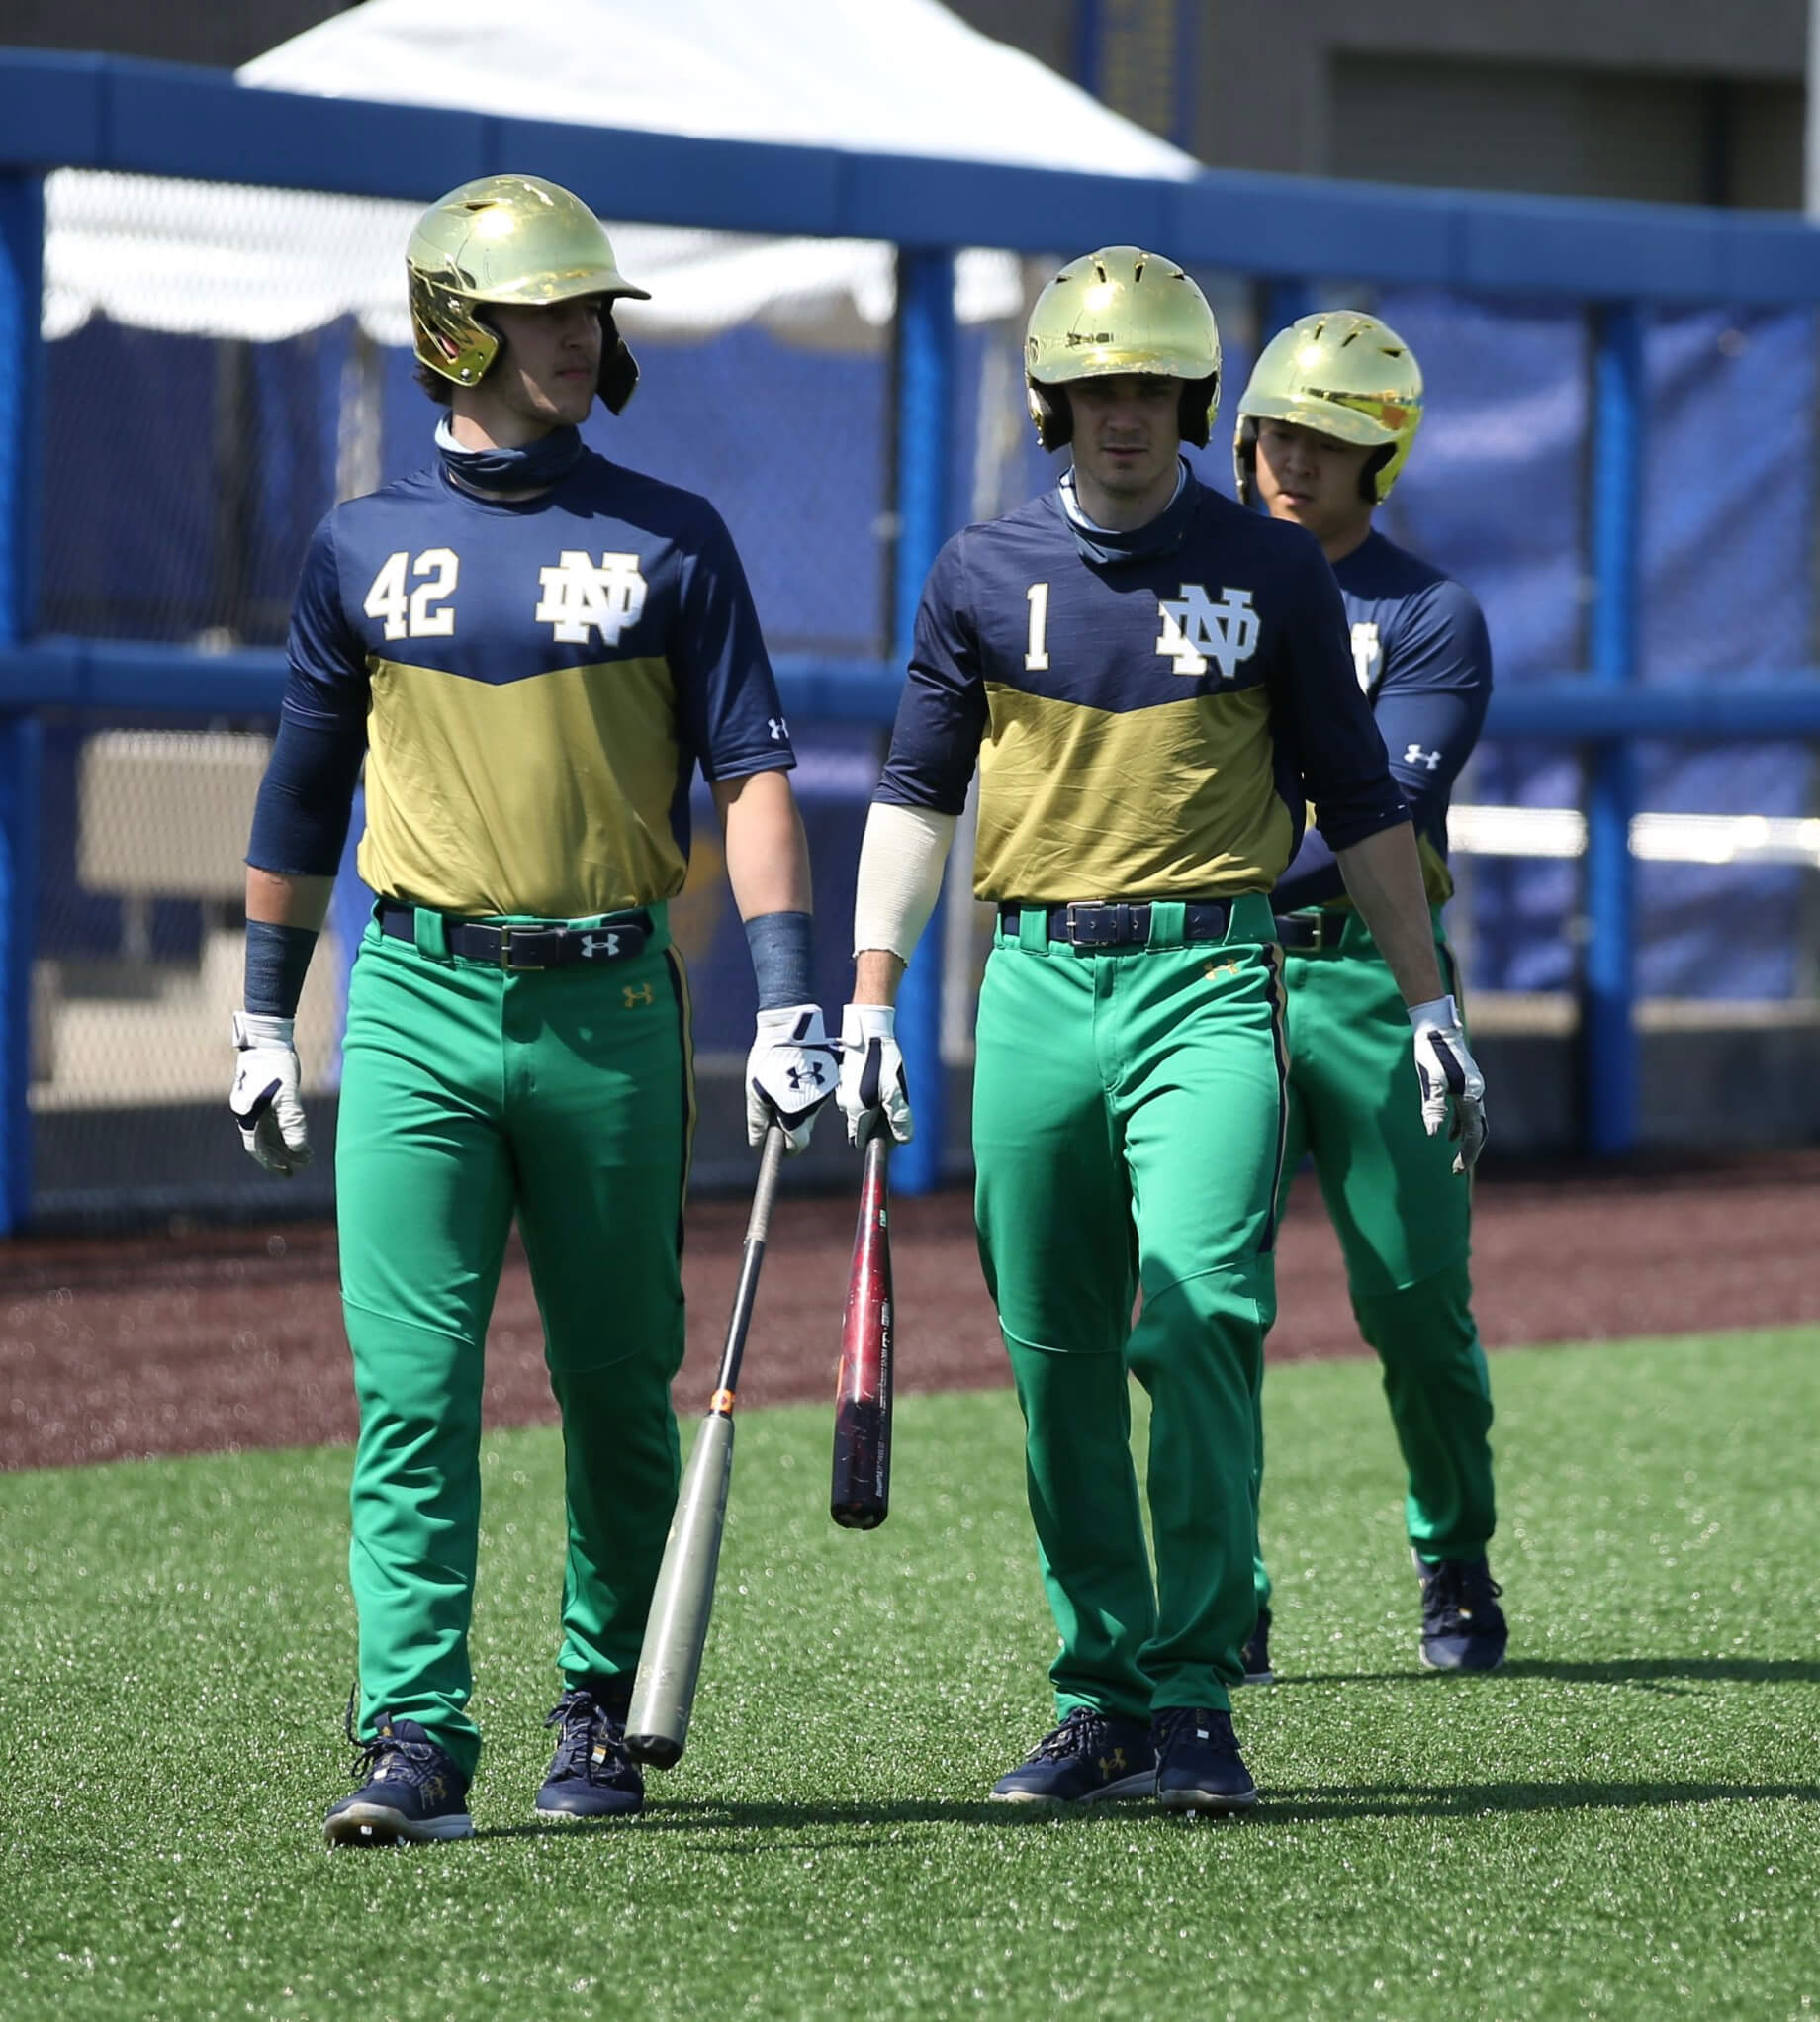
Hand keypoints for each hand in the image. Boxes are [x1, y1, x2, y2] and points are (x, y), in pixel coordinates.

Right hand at [230, 1011, 311, 1176]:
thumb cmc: (275, 1065)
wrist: (268, 1038)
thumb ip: (292, 1122)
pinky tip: (302, 1139)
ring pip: (272, 1133)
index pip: (257, 1146)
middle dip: (282, 1157)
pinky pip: (276, 1121)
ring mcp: (257, 1105)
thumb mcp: (286, 1095)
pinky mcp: (267, 1098)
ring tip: (306, 1158)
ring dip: (287, 1146)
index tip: (286, 1172)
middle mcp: (249, 1112)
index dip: (271, 1161)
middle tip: (300, 1169)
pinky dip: (288, 1131)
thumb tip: (298, 1149)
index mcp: (248, 1114)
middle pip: (265, 1142)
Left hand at [745, 1004, 836, 1154]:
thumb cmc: (770, 1061)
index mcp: (797, 1116)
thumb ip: (757, 1120)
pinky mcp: (831, 1077)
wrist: (793, 1029)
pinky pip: (818, 1091)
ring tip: (782, 1083)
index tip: (779, 1145)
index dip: (787, 1147)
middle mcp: (815, 1108)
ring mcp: (826, 1092)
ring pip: (811, 1108)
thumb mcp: (755, 1091)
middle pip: (805, 1127)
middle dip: (791, 1124)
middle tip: (774, 1109)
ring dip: (798, 1104)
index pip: (798, 1145)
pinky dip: (807, 1088)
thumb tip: (756, 1142)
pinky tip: (794, 1072)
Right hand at [837, 1003, 912, 1146]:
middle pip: (863, 1126)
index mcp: (856, 1111)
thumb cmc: (882, 1062)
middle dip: (880, 1124)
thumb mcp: (896, 1092)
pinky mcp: (847, 1081)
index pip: (861, 1141)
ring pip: (863, 1111)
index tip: (894, 1133)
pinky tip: (882, 1079)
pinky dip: (872, 1095)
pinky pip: (860, 1096)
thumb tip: (904, 1139)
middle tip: (898, 1108)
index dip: (879, 1141)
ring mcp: (845, 1092)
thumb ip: (899, 1118)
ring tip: (891, 1089)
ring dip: (877, 1108)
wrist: (868, 1032)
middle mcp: (846, 1105)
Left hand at [1410, 996, 1486, 1174]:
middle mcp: (1477, 1093)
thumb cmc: (1431, 1052)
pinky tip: (1448, 1134)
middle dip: (1470, 1152)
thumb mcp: (1430, 1080)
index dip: (1467, 1154)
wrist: (1437, 1026)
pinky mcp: (1465, 1083)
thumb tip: (1435, 1135)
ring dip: (1465, 1140)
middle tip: (1458, 1171)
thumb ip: (1433, 1107)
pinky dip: (1459, 1125)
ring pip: (1473, 1121)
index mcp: (1471, 1095)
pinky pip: (1467, 1111)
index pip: (1474, 1133)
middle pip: (1479, 1130)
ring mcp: (1472, 1088)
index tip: (1457, 1172)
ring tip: (1455, 1158)